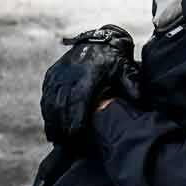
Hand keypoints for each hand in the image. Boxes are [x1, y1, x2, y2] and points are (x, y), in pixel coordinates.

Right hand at [41, 24, 135, 147]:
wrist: (99, 40)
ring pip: (50, 102)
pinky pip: (46, 96)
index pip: (78, 100)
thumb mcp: (126, 69)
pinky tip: (51, 126)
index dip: (75, 119)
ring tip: (56, 140)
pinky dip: (47, 112)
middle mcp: (69, 74)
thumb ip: (131, 84)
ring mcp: (58, 74)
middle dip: (62, 127)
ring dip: (52, 122)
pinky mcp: (51, 75)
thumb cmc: (115, 60)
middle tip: (66, 145)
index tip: (75, 135)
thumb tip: (139, 99)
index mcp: (87, 75)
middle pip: (61, 105)